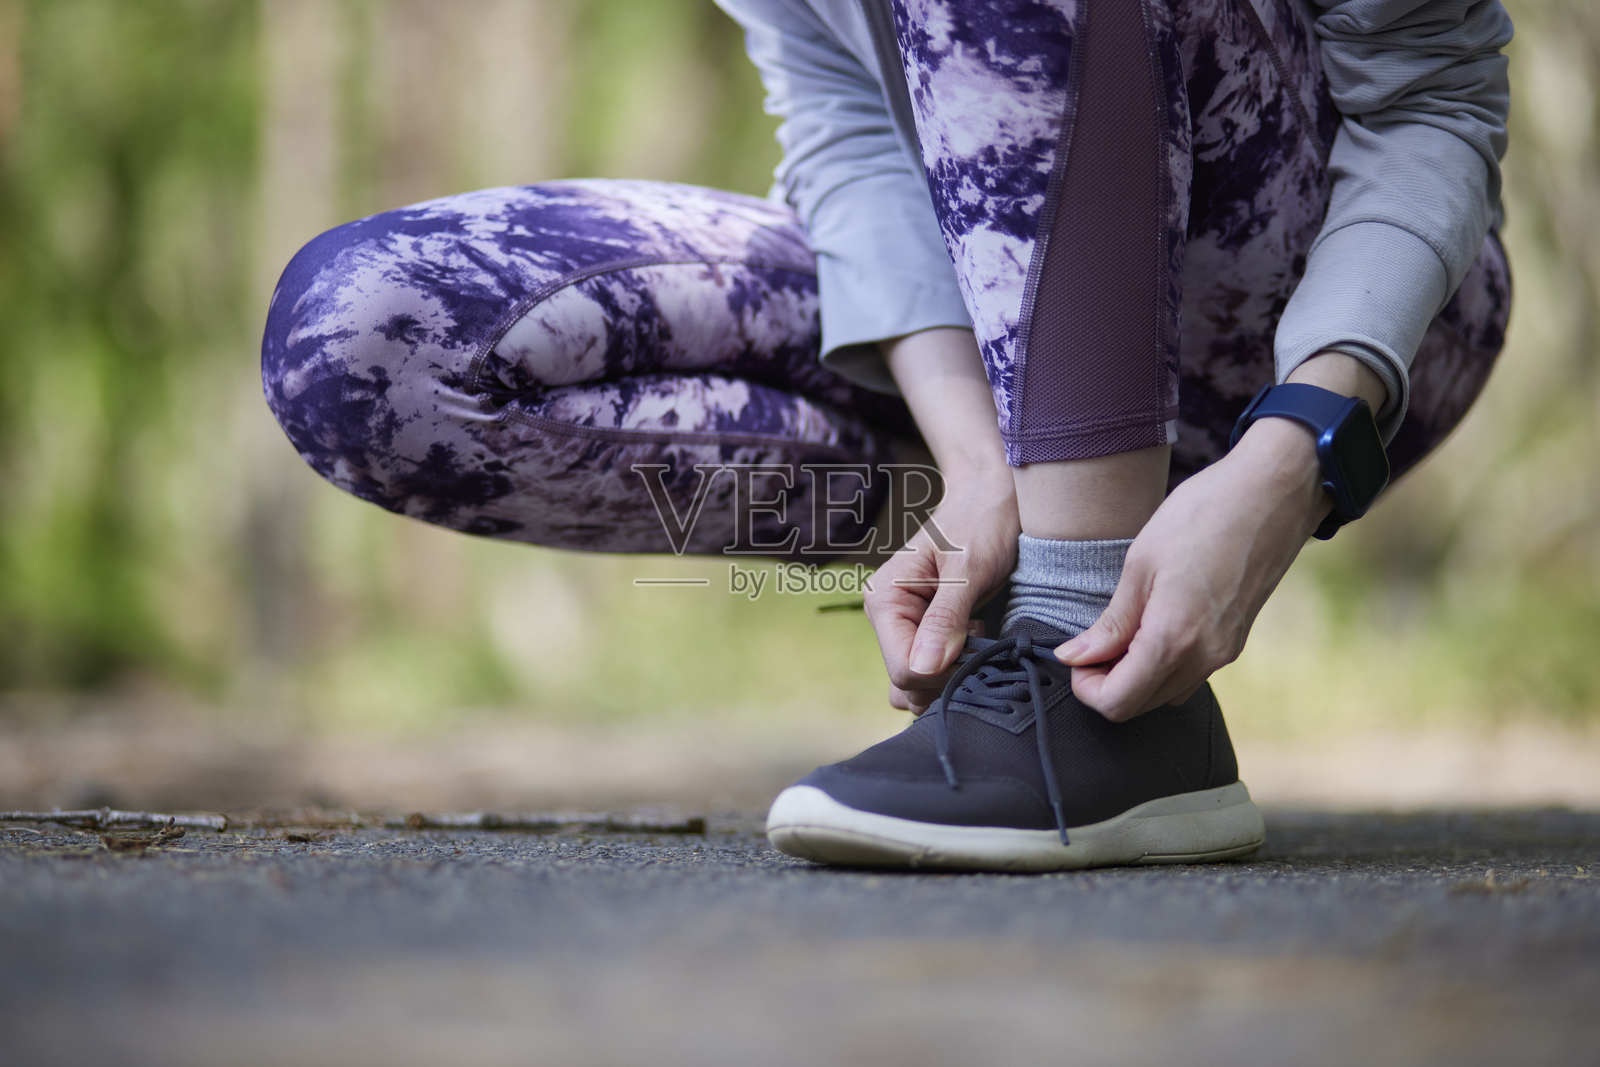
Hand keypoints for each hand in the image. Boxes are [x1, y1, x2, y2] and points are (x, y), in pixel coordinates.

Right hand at [863, 480, 1019, 712]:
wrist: (991, 498)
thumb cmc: (981, 523)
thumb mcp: (969, 569)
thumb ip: (946, 618)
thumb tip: (925, 668)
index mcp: (885, 600)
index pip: (904, 669)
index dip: (943, 673)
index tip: (977, 644)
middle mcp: (886, 617)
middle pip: (909, 682)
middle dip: (949, 674)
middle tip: (979, 637)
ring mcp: (903, 626)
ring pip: (917, 684)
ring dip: (951, 674)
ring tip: (974, 637)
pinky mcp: (921, 630)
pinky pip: (929, 671)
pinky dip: (953, 669)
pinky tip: (970, 641)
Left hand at [1052, 418, 1331, 720]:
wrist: (1273, 493)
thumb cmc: (1202, 515)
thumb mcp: (1141, 564)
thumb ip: (1112, 622)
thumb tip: (1075, 657)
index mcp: (1174, 638)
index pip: (1117, 702)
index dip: (1086, 688)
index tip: (1075, 656)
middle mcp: (1205, 657)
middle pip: (1141, 706)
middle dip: (1107, 683)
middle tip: (1092, 642)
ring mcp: (1225, 652)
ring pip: (1167, 693)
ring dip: (1135, 676)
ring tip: (1121, 630)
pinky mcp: (1236, 640)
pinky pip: (1190, 673)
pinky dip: (1162, 664)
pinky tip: (1151, 626)